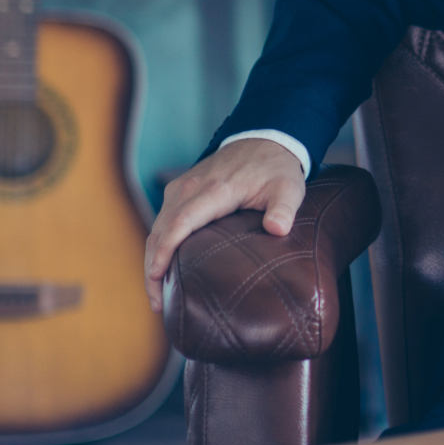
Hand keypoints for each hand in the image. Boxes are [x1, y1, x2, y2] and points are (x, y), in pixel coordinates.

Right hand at [143, 138, 306, 311]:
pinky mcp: (179, 191)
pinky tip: (163, 269)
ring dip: (152, 260)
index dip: (165, 253)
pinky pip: (162, 222)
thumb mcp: (289, 188)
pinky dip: (158, 246)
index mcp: (214, 190)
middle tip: (157, 304)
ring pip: (157, 228)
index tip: (157, 279)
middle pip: (160, 232)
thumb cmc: (276, 169)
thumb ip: (284, 208)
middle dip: (153, 268)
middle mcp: (189, 188)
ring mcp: (180, 188)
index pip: (181, 224)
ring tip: (157, 295)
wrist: (264, 140)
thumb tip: (277, 229)